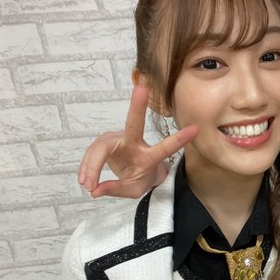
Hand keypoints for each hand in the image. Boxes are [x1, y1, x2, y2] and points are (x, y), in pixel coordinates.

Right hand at [78, 85, 198, 197]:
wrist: (131, 173)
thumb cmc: (138, 179)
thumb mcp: (132, 190)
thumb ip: (116, 190)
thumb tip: (95, 190)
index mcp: (149, 156)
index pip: (165, 148)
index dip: (179, 139)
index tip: (195, 129)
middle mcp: (134, 142)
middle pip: (134, 124)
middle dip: (137, 106)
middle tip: (141, 89)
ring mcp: (118, 139)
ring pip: (101, 148)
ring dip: (92, 166)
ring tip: (87, 184)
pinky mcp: (104, 141)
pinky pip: (92, 153)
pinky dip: (87, 167)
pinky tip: (84, 179)